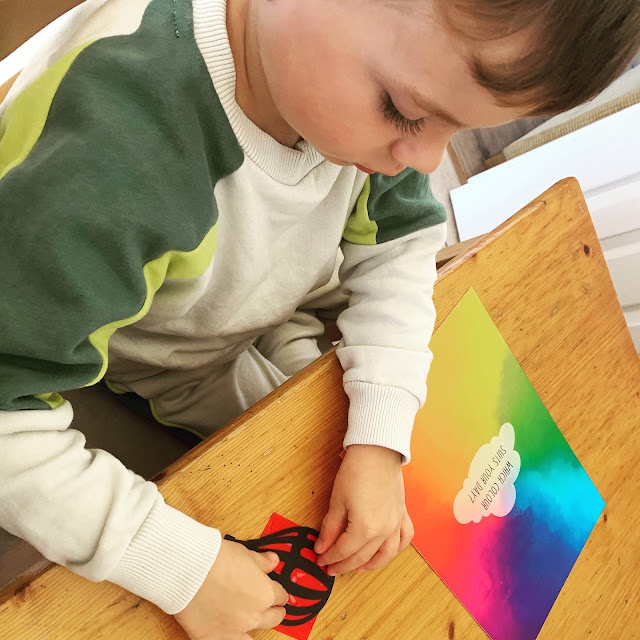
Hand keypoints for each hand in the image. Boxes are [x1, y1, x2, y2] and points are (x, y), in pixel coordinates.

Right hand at [174, 539, 288, 639]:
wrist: (189, 570)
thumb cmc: (216, 558)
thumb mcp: (245, 553)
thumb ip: (262, 562)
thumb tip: (273, 561)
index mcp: (265, 594)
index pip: (280, 595)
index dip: (278, 591)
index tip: (275, 589)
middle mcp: (253, 616)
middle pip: (273, 618)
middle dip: (274, 611)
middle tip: (272, 608)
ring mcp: (234, 630)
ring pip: (253, 637)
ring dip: (255, 627)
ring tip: (251, 621)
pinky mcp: (213, 638)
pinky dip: (232, 638)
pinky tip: (231, 634)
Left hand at [314, 444, 413, 575]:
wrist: (377, 451)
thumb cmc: (356, 471)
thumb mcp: (337, 500)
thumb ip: (330, 528)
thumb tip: (322, 546)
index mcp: (365, 528)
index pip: (344, 551)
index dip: (329, 557)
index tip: (319, 559)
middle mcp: (384, 530)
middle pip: (362, 556)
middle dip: (344, 564)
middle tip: (331, 567)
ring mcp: (396, 523)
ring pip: (386, 554)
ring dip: (371, 565)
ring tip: (357, 568)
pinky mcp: (402, 513)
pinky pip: (404, 538)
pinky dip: (396, 549)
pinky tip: (386, 551)